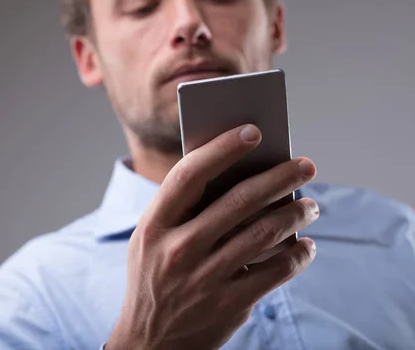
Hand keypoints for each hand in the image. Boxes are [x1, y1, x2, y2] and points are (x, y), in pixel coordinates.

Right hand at [107, 124, 318, 349]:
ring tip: (311, 204)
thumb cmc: (153, 276)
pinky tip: (306, 246)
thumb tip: (237, 173)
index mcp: (154, 225)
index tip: (253, 131)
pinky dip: (298, 254)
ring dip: (296, 213)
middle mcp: (178, 249)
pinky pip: (276, 271)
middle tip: (306, 164)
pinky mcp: (229, 305)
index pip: (189, 175)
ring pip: (264, 233)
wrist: (148, 342)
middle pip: (239, 201)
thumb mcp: (151, 239)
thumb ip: (180, 208)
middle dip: (280, 177)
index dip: (222, 149)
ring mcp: (204, 279)